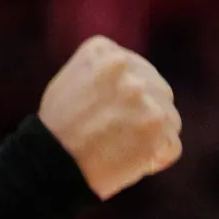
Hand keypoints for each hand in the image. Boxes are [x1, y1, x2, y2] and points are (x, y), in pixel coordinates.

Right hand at [38, 36, 181, 199]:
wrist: (47, 166)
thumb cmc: (55, 130)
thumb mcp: (71, 81)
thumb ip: (102, 70)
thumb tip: (131, 71)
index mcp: (106, 53)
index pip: (136, 71)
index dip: (124, 97)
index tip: (103, 114)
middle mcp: (128, 71)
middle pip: (158, 92)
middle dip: (143, 115)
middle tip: (112, 136)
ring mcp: (145, 100)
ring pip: (168, 119)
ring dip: (151, 138)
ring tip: (119, 150)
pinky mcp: (156, 131)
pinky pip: (171, 147)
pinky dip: (156, 159)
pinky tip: (131, 162)